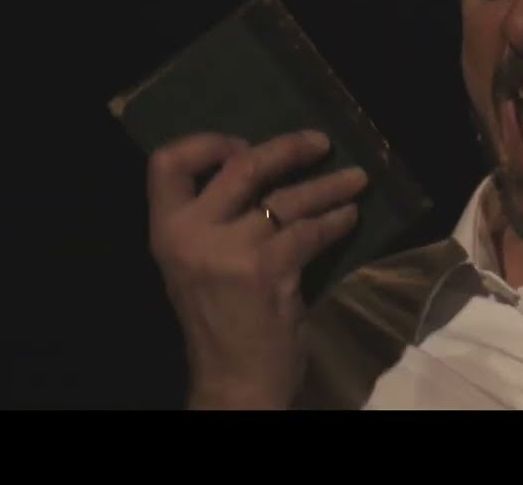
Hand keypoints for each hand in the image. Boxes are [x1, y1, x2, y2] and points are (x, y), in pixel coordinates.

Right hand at [146, 129, 368, 409]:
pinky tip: (349, 218)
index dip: (208, 143)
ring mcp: (232, 250)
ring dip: (330, 185)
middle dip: (288, 148)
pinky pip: (311, 230)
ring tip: (357, 179)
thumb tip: (259, 166)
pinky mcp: (270, 269)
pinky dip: (336, 221)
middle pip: (241, 166)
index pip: (167, 162)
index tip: (243, 144)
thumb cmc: (218, 321)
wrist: (232, 379)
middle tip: (321, 143)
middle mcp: (191, 234)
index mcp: (165, 230)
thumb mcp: (195, 263)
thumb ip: (214, 219)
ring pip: (288, 197)